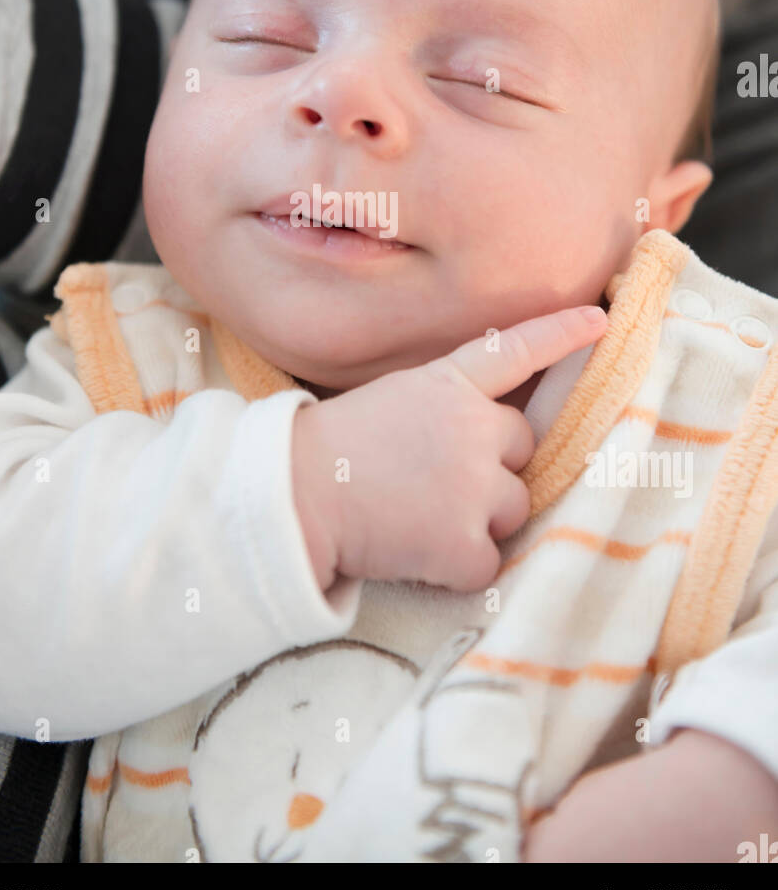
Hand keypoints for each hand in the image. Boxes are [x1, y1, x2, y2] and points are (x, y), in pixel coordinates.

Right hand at [292, 304, 607, 592]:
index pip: (515, 351)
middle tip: (431, 483)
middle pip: (522, 451)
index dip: (559, 334)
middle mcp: (472, 427)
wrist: (291, 499)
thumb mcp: (390, 402)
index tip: (599, 321)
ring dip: (477, 520)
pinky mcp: (464, 542)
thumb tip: (486, 442)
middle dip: (492, 470)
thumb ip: (444, 409)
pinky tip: (412, 552)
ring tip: (417, 518)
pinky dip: (456, 567)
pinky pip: (487, 563)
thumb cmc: (327, 452)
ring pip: (513, 509)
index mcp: (447, 384)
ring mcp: (473, 485)